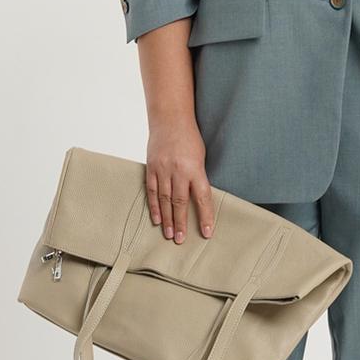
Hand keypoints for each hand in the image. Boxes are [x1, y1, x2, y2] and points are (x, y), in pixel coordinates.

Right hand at [146, 117, 215, 242]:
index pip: (202, 197)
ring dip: (167, 219)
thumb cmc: (190, 138)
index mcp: (195, 168)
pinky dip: (154, 206)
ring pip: (164, 199)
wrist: (169, 119)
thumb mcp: (200, 156)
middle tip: (181, 240)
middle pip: (180, 202)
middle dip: (181, 223)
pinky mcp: (151, 167)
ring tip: (169, 235)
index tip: (207, 233)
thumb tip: (199, 200)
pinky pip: (152, 190)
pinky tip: (157, 219)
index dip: (205, 216)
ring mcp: (163, 169)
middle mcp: (178, 170)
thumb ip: (198, 177)